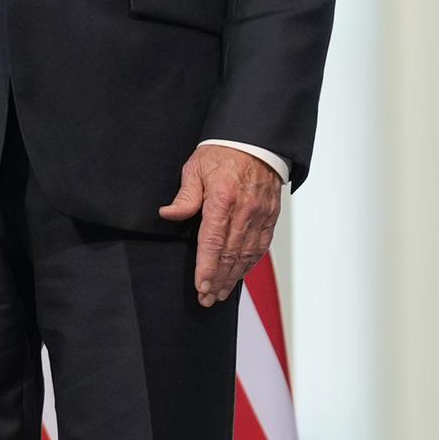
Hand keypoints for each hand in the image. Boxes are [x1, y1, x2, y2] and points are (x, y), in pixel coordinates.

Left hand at [157, 144, 283, 308]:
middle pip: (230, 254)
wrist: (257, 140)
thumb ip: (185, 196)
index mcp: (223, 199)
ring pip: (247, 254)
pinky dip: (250, 263)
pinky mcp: (270, 215)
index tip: (201, 286)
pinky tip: (240, 274)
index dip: (207, 268)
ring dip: (234, 277)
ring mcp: (260, 214)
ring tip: (221, 293)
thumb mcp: (196, 167)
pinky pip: (261, 245)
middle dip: (218, 280)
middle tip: (207, 299)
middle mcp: (244, 210)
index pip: (213, 242)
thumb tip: (168, 215)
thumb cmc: (224, 152)